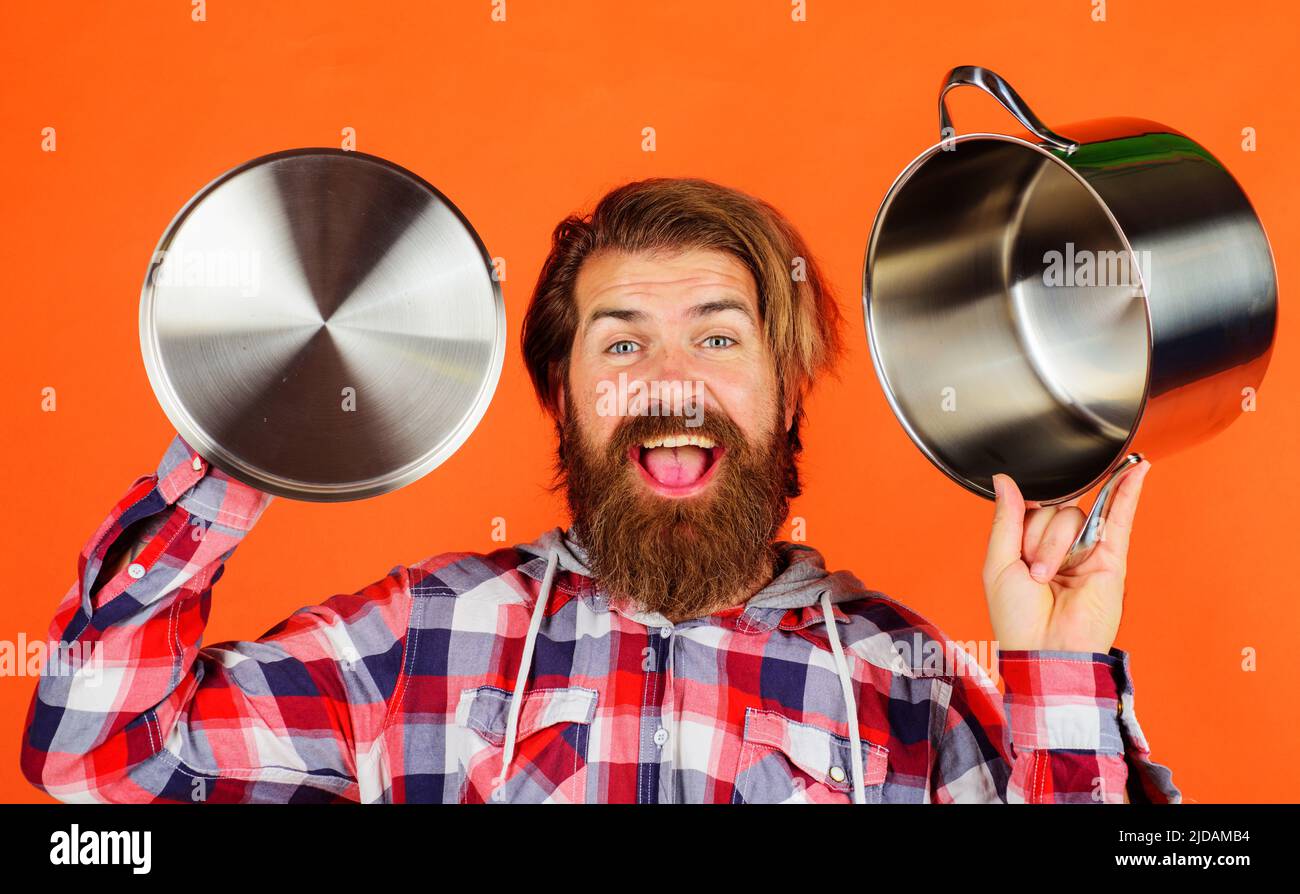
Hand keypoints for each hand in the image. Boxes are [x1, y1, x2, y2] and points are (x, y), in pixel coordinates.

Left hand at [981, 461, 1150, 652]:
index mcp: (1031, 548)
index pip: (1031, 509)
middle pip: (1052, 510)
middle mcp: (1061, 547)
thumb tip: (1004, 480)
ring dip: (1054, 543)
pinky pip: (1120, 515)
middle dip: (1037, 537)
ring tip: (1049, 575)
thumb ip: (1006, 518)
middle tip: (1034, 570)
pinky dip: (1128, 489)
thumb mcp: (997, 563)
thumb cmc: (1018, 620)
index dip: (1023, 522)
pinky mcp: (1112, 558)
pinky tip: (1136, 467)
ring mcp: (1087, 550)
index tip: (1019, 548)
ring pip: (1072, 516)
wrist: (1046, 651)